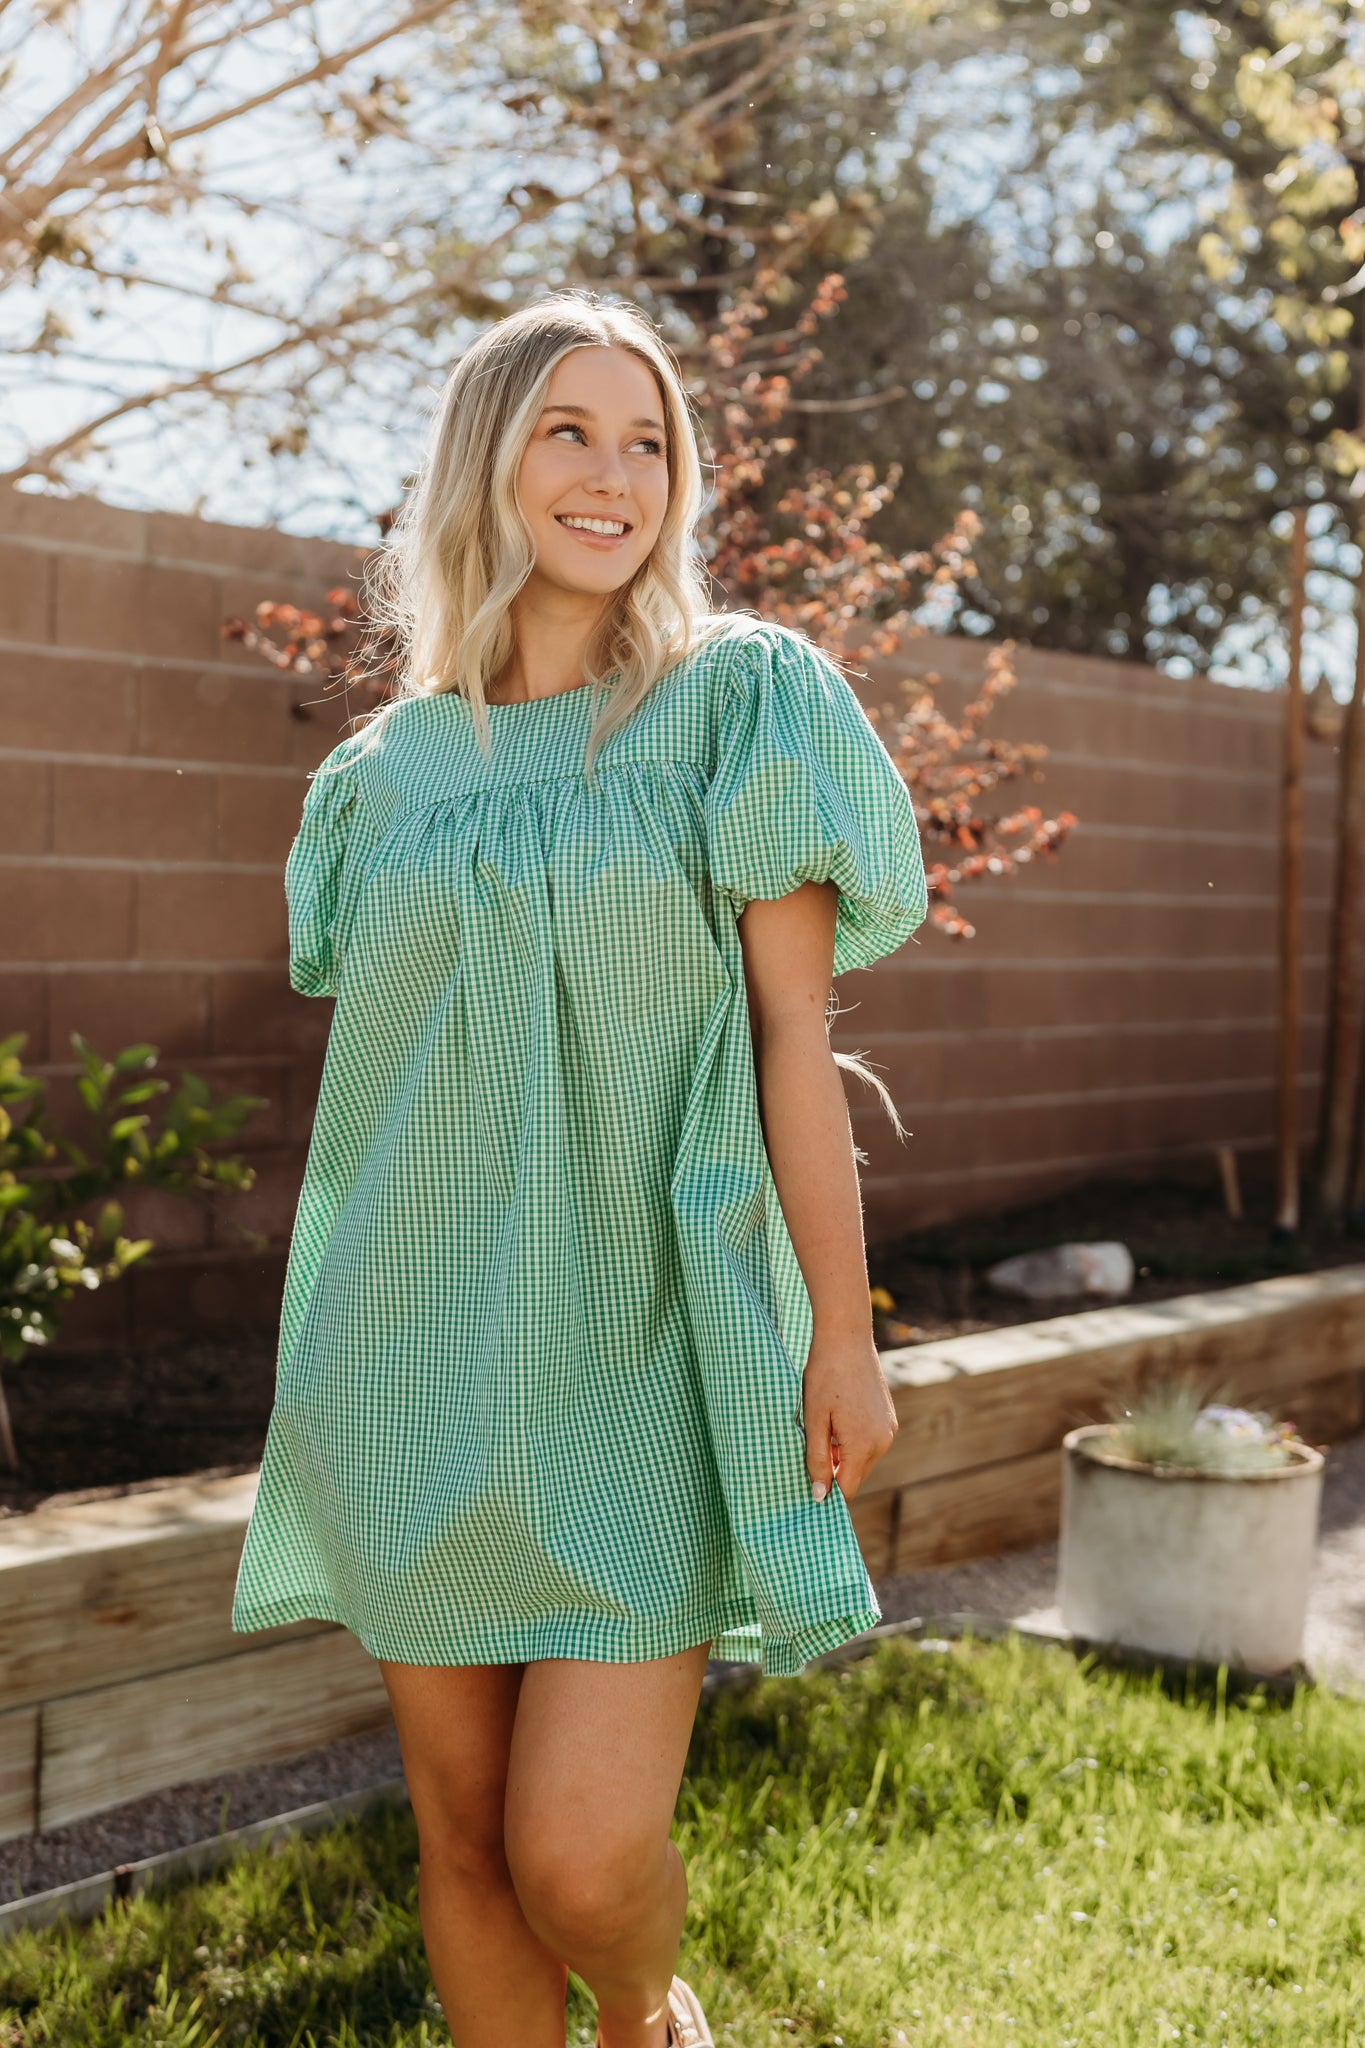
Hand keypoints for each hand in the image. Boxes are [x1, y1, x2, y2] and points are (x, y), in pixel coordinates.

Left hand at [802, 1331, 897, 1503]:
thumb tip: (819, 1496)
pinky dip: (853, 1440)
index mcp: (863, 1445)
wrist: (847, 1338)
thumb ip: (817, 1459)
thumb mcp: (813, 1420)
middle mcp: (883, 1441)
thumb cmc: (824, 1376)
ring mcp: (889, 1429)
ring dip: (843, 1453)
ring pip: (863, 1458)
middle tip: (811, 1443)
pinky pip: (870, 1442)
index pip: (847, 1488)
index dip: (827, 1491)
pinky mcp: (889, 1418)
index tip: (808, 1481)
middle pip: (856, 1475)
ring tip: (824, 1425)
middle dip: (834, 1469)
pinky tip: (838, 1416)